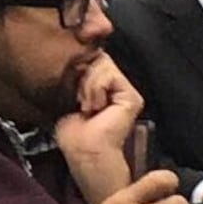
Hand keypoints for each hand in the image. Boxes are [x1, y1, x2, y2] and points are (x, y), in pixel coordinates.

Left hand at [54, 54, 146, 198]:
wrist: (83, 148)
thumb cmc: (73, 129)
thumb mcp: (69, 93)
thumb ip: (78, 73)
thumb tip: (77, 55)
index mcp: (103, 86)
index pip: (93, 57)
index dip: (78, 68)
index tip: (74, 92)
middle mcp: (117, 87)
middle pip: (98, 56)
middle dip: (83, 77)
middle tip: (81, 102)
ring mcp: (126, 92)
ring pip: (103, 63)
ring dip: (88, 86)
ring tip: (88, 107)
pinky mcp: (132, 97)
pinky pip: (110, 75)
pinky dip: (96, 89)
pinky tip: (97, 108)